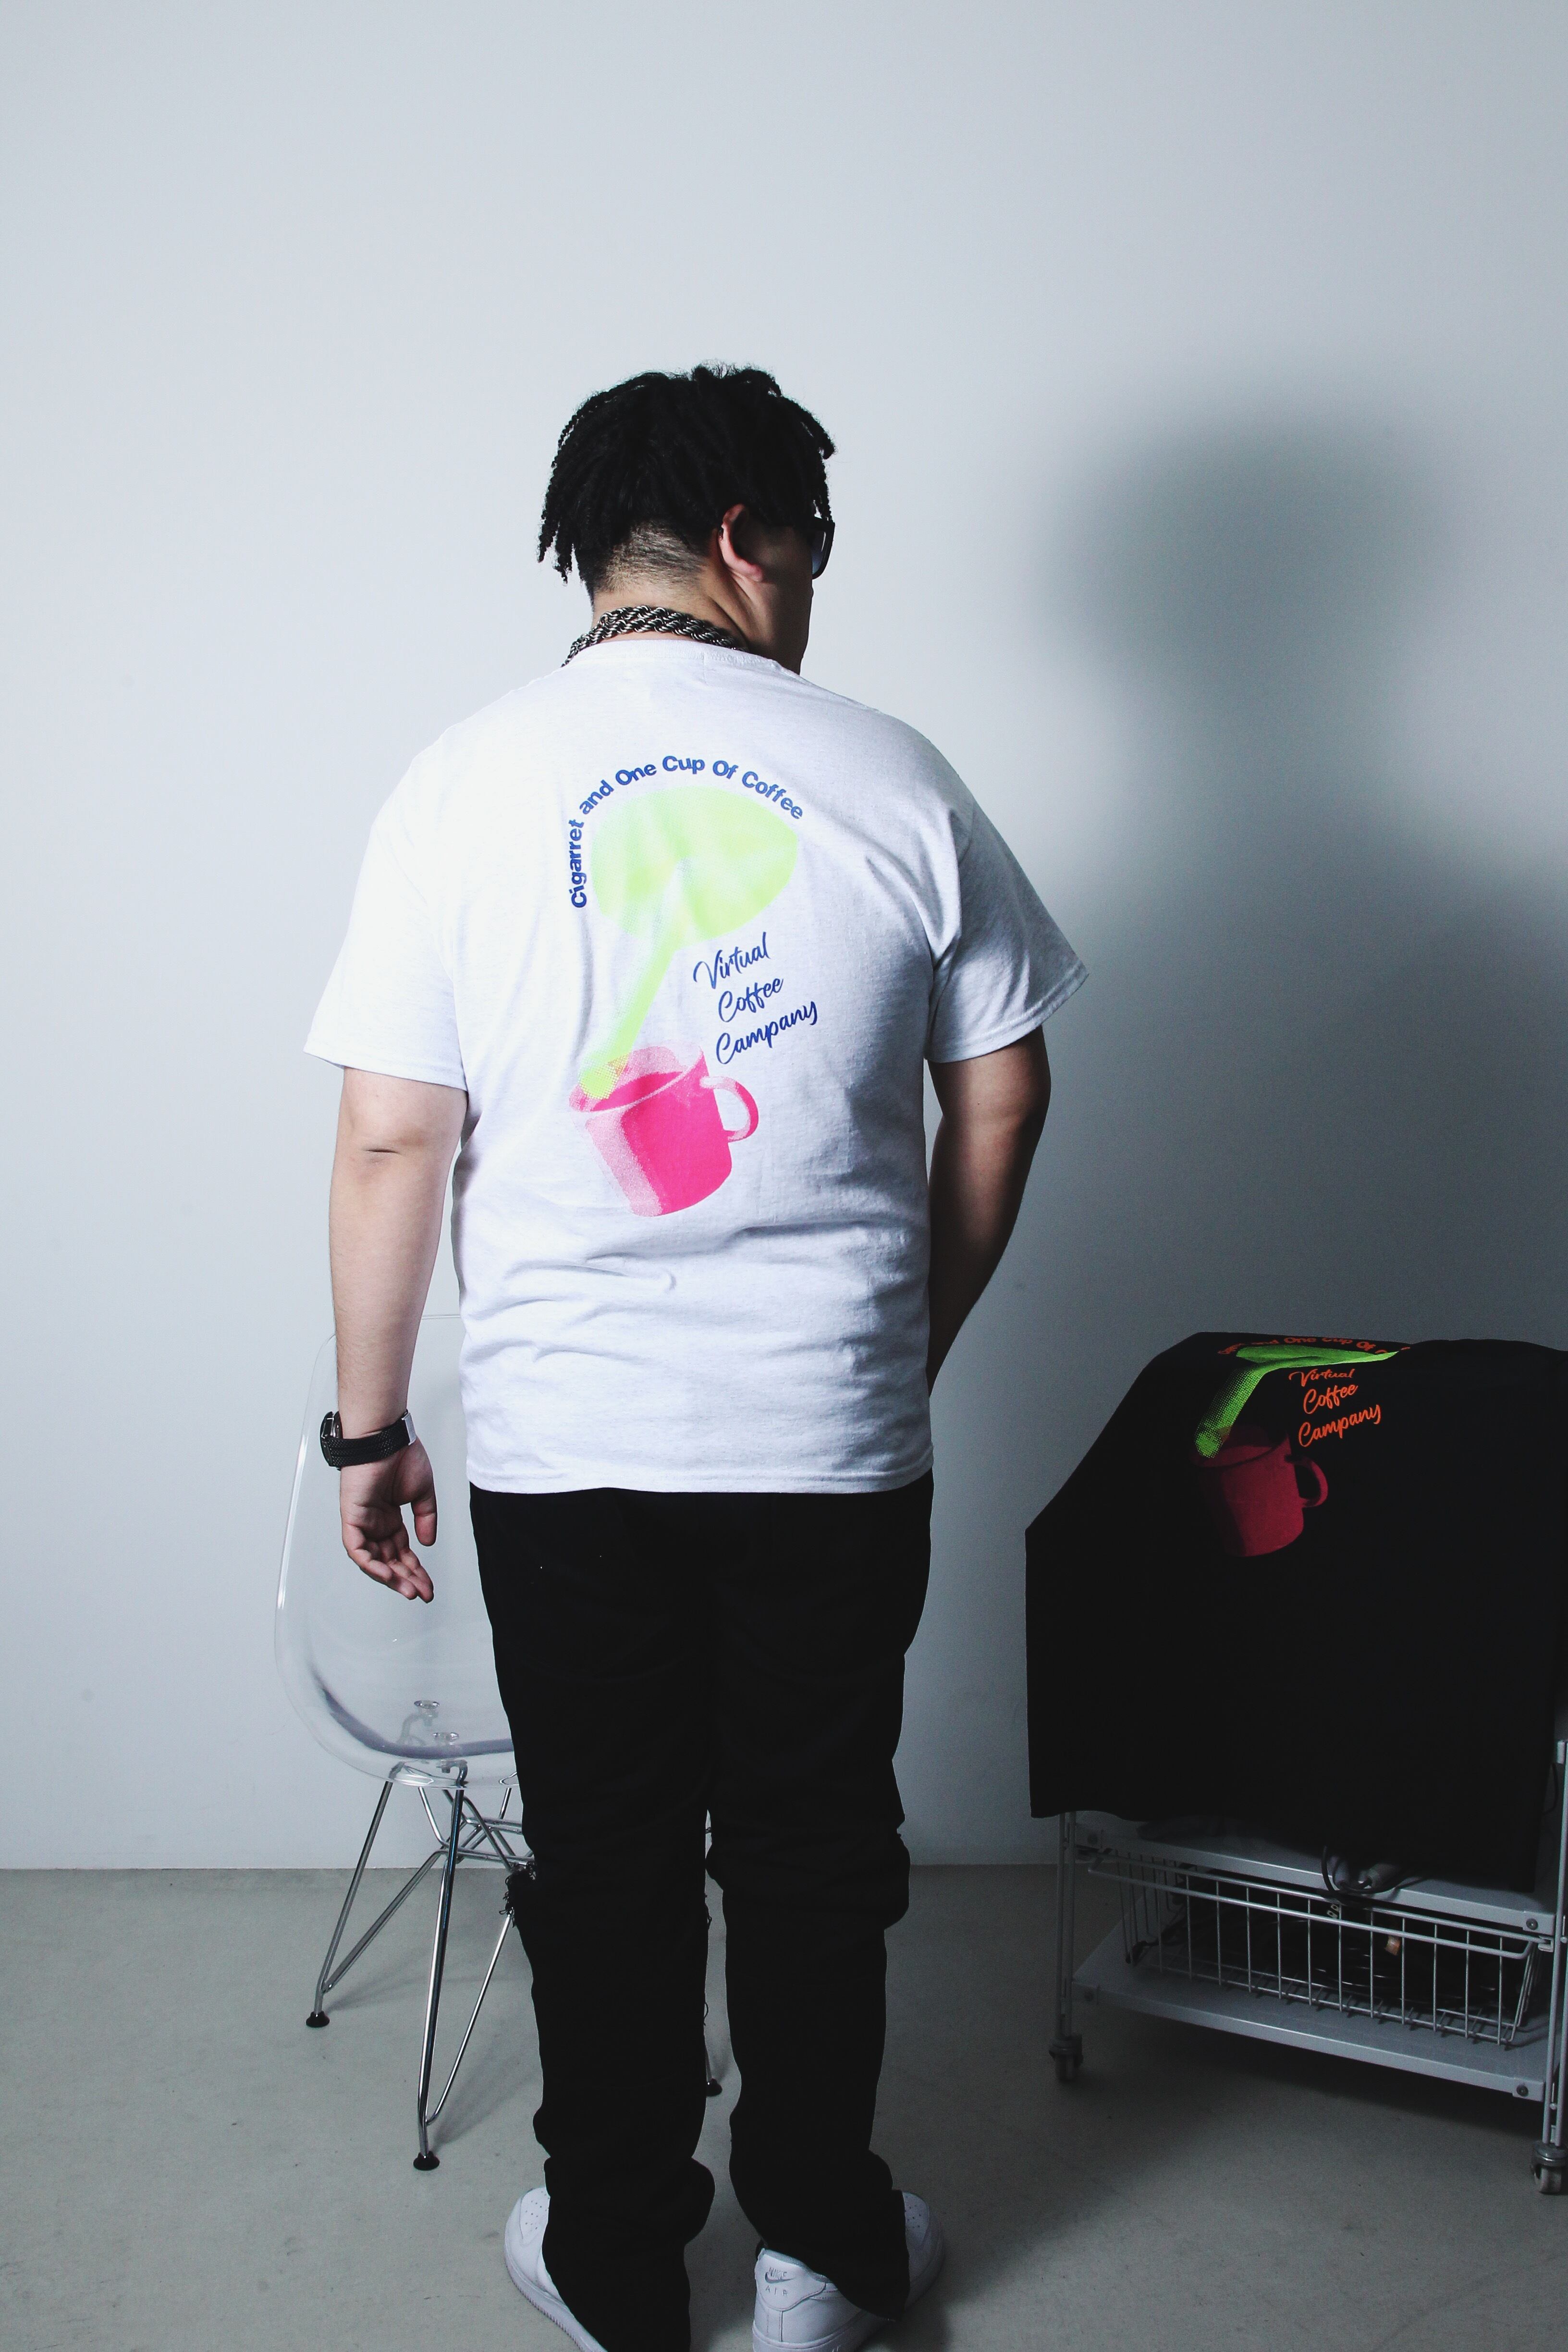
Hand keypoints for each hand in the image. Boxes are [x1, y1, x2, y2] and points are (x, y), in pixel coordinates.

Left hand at [338, 1440, 437, 1601]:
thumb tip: (427, 1544)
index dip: (416, 1569)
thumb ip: (426, 1519)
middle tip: (422, 1593)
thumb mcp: (423, 1493)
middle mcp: (375, 1521)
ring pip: (373, 1559)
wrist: (386, 1436)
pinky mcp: (351, 1516)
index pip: (402, 1551)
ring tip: (409, 1589)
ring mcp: (362, 1520)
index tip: (429, 1585)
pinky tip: (387, 1574)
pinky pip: (356, 1549)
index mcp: (390, 1516)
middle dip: (407, 1578)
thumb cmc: (402, 1454)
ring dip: (391, 1576)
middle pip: (390, 1559)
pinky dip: (370, 1564)